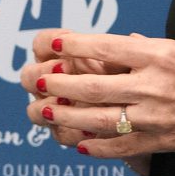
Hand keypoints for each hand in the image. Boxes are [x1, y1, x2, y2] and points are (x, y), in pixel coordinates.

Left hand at [16, 30, 154, 175]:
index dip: (76, 45)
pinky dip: (97, 148)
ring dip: (68, 117)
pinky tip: (80, 145)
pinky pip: (121, 148)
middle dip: (60, 85)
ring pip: (100, 120)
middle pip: (95, 87)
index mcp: (158, 56)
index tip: (55, 43)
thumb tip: (116, 44)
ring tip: (47, 111)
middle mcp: (154, 87)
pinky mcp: (160, 143)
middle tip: (40, 81)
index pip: (107, 47)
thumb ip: (143, 47)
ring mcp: (155, 118)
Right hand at [19, 28, 128, 147]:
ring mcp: (58, 111)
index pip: (42, 44)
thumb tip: (134, 39)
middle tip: (63, 70)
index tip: (63, 45)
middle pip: (30, 77)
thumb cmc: (137, 78)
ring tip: (67, 103)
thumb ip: (130, 51)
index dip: (49, 43)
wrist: (144, 113)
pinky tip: (89, 131)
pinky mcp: (69, 134)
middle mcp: (55, 84)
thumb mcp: (135, 60)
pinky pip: (60, 136)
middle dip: (44, 73)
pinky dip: (73, 133)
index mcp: (66, 57)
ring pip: (35, 111)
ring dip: (50, 107)